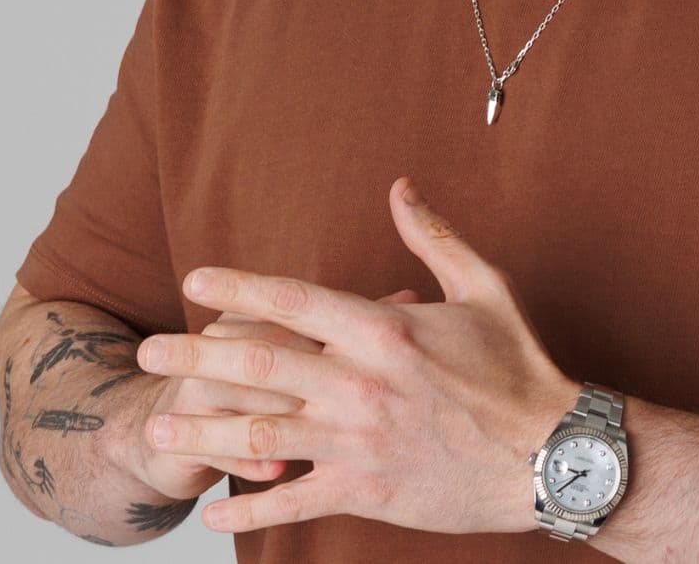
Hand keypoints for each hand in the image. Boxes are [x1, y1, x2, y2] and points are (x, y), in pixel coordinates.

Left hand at [136, 176, 579, 535]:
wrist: (552, 453)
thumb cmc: (521, 368)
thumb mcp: (484, 289)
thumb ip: (433, 237)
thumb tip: (400, 187)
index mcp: (383, 329)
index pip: (292, 300)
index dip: (237, 288)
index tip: (195, 282)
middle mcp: (361, 383)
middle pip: (257, 365)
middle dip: (192, 360)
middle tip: (146, 357)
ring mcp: (359, 441)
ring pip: (259, 437)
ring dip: (201, 434)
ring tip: (158, 431)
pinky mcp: (367, 491)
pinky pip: (292, 503)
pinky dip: (248, 510)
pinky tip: (215, 512)